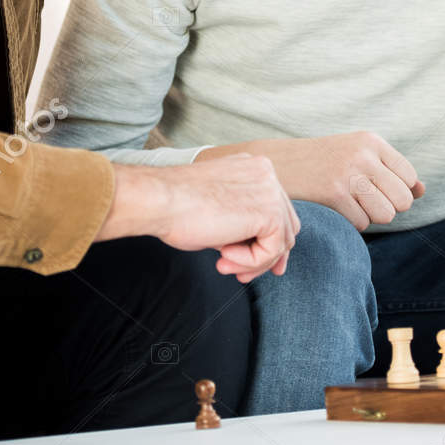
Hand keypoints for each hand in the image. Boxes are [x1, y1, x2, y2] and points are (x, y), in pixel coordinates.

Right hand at [100, 155, 300, 282]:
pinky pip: (272, 250)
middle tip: (242, 276)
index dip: (269, 240)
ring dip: (253, 262)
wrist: (159, 200)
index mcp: (253, 168)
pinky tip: (222, 257)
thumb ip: (241, 225)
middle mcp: (266, 174)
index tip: (254, 265)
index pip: (276, 208)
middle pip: (286, 224)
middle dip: (268, 256)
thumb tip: (258, 251)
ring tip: (223, 266)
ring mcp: (271, 190)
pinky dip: (249, 262)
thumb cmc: (176, 206)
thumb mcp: (217, 212)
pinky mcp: (269, 212)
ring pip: (281, 241)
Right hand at [202, 132, 423, 230]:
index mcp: (371, 141)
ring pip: (385, 215)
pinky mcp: (333, 193)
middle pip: (402, 200)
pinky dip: (350, 223)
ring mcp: (348, 173)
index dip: (397, 192)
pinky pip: (362, 224)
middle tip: (362, 201)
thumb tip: (422, 190)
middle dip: (386, 208)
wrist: (276, 163)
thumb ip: (392, 171)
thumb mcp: (358, 155)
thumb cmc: (321, 162)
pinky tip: (335, 209)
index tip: (374, 189)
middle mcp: (363, 154)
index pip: (409, 178)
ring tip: (349, 205)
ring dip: (370, 218)